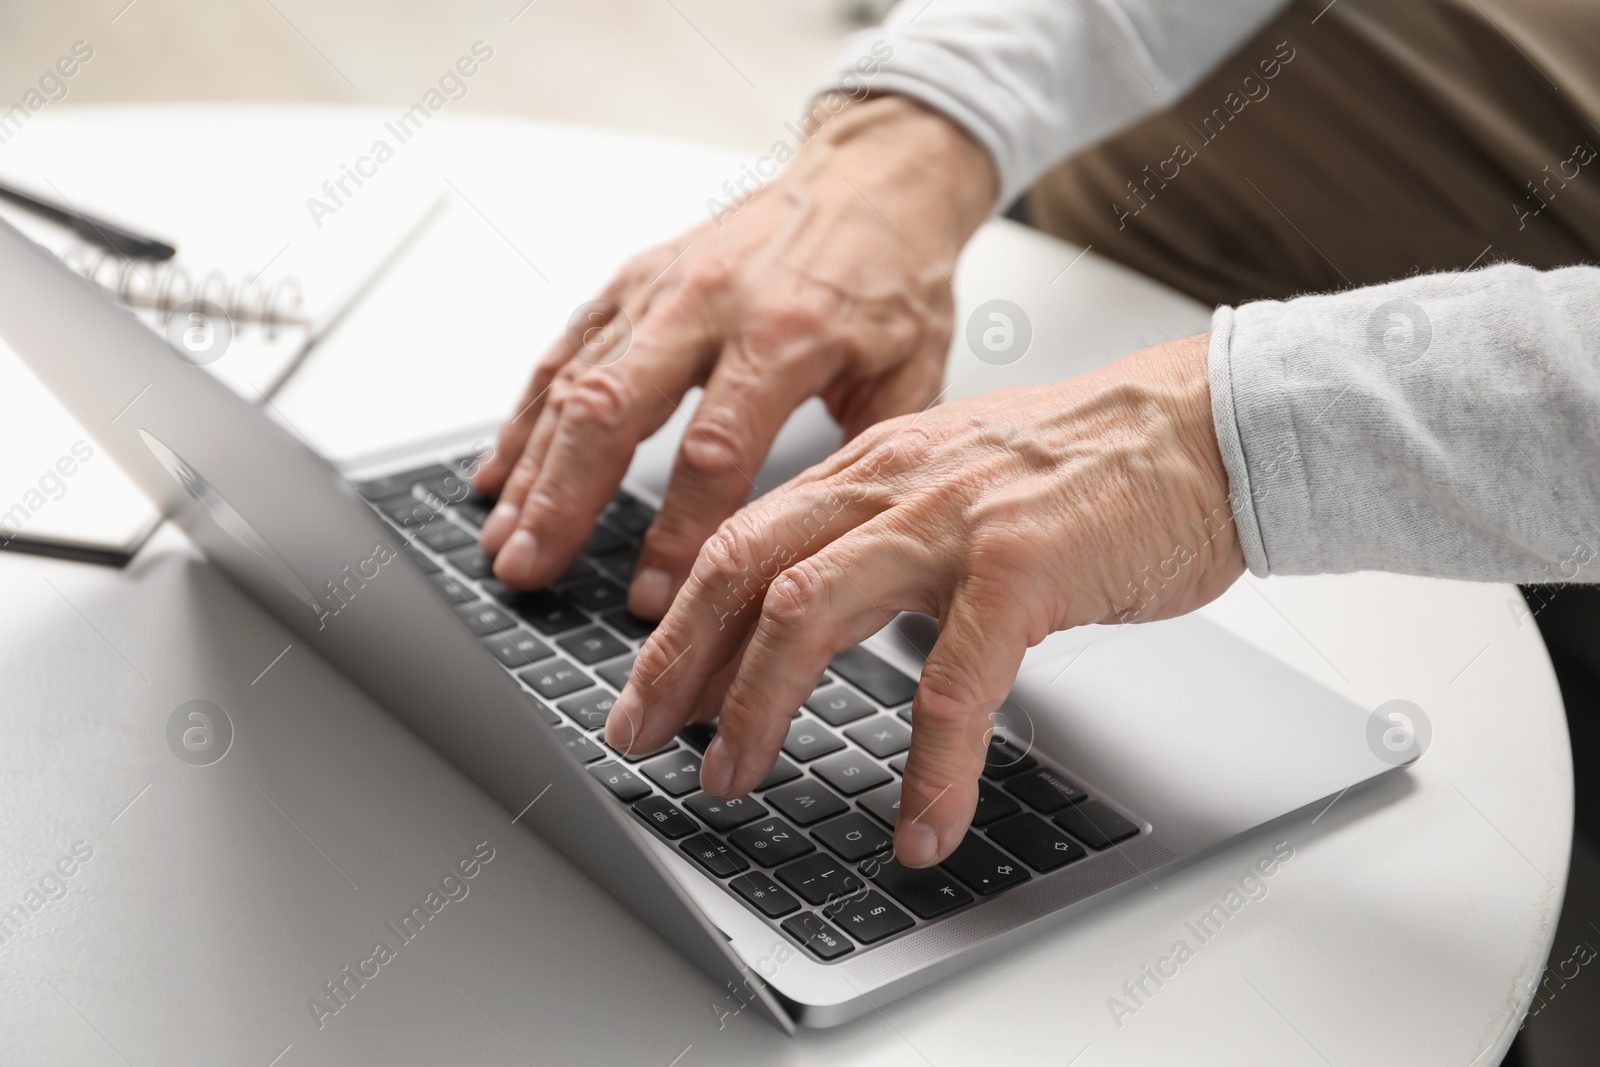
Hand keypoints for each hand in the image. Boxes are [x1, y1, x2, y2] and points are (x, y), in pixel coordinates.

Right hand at [472, 94, 996, 616]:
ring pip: (575, 382)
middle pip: (613, 412)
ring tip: (502, 538)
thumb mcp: (910, 373)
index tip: (651, 598)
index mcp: (786, 334)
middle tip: (530, 570)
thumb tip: (824, 553)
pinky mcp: (634, 279)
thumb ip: (862, 462)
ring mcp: (662, 287)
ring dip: (532, 468)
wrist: (871, 177)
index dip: (676, 532)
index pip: (715, 452)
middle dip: (564, 501)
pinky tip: (502, 470)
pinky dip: (527, 414)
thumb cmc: (894, 277)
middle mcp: (709, 305)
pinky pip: (566, 350)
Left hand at [604, 336, 1244, 865]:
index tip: (646, 688)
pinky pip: (954, 685)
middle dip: (679, 663)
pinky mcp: (1025, 569)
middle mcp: (894, 483)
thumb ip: (886, 530)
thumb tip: (823, 607)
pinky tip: (921, 826)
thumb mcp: (958, 478)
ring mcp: (954, 522)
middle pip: (746, 571)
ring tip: (735, 778)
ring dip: (758, 706)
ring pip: (810, 612)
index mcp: (873, 466)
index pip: (744, 542)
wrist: (1205, 428)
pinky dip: (929, 768)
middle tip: (645, 739)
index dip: (680, 622)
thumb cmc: (1090, 467)